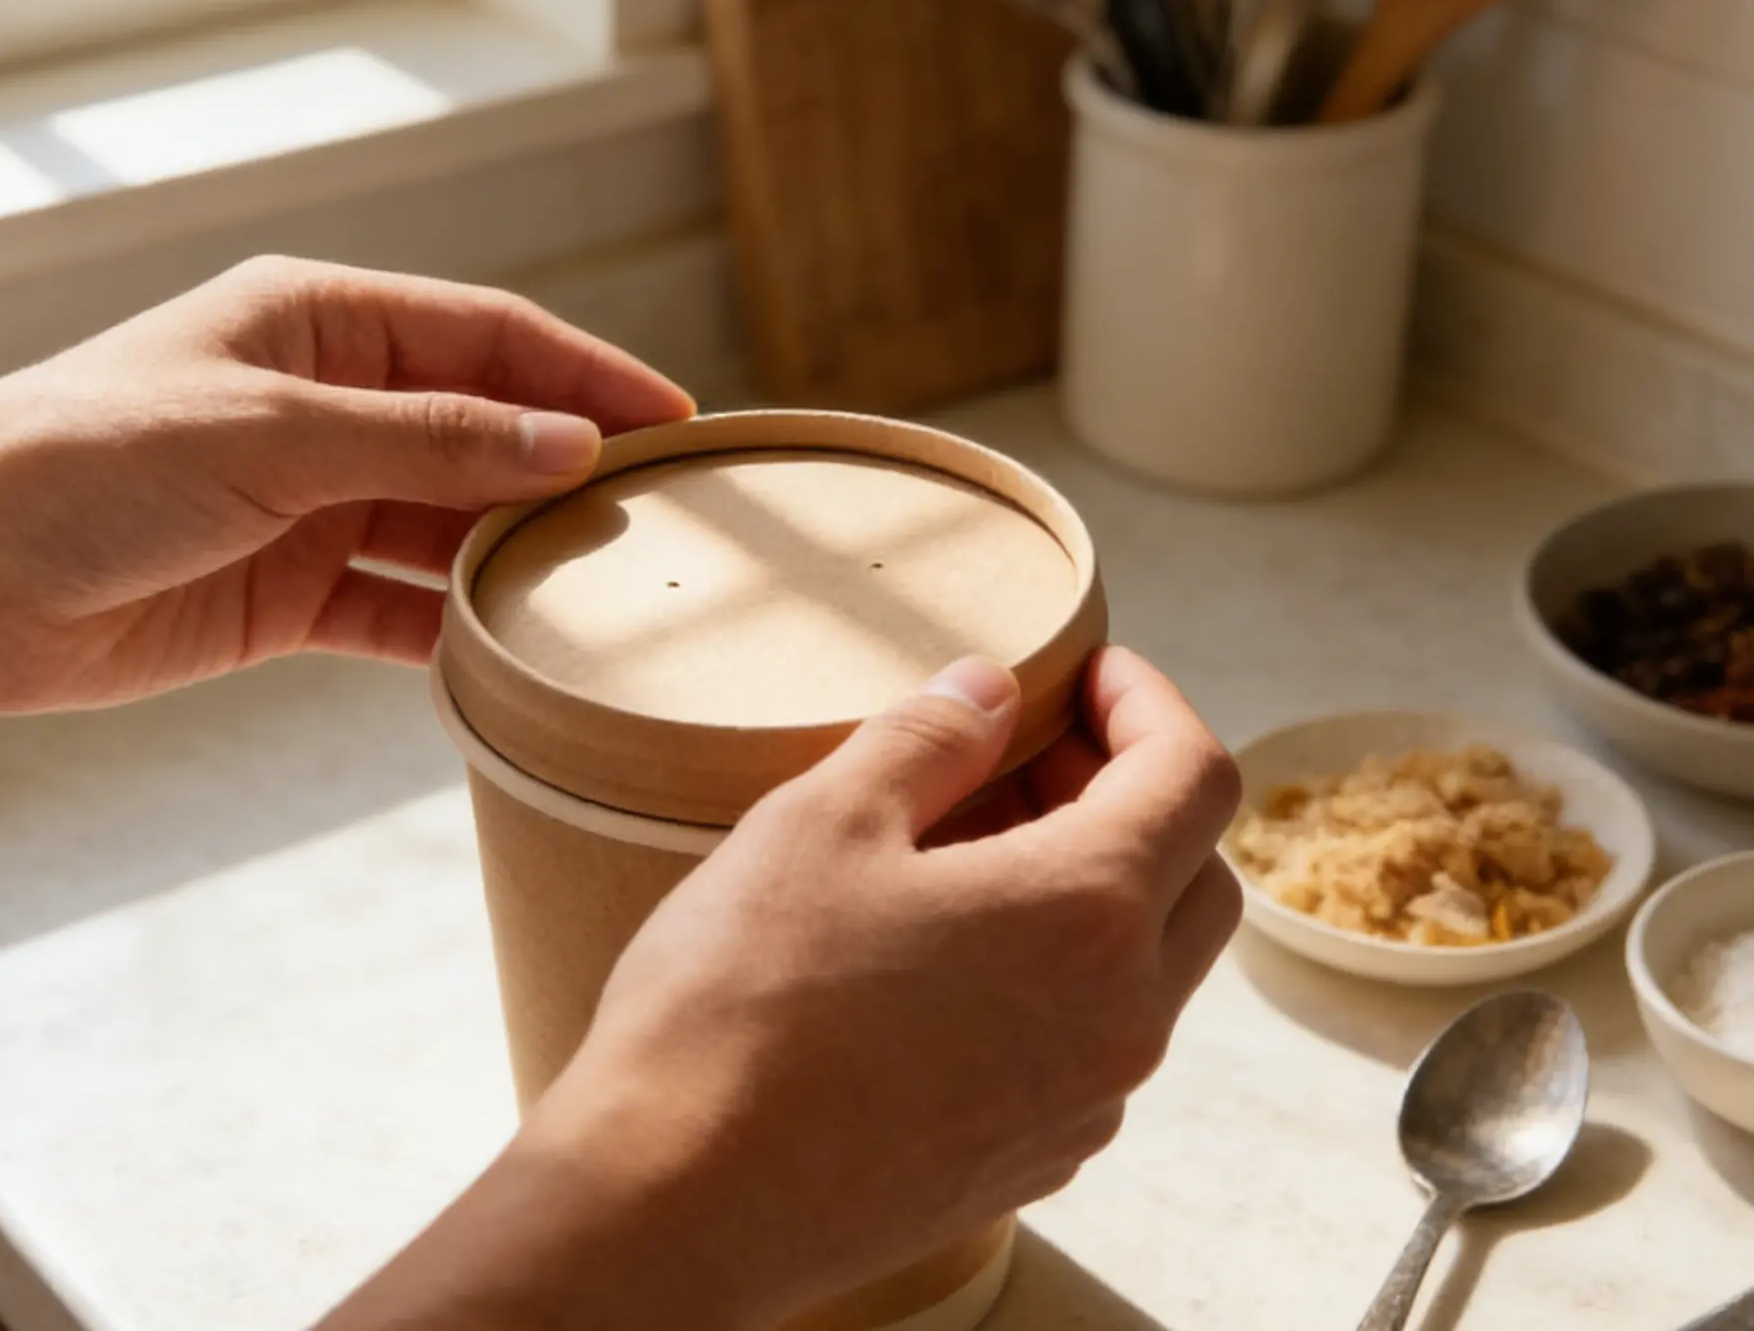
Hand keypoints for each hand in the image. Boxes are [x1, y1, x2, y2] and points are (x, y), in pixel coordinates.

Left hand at [0, 255, 694, 711]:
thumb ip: (428, 442)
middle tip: (665, 523)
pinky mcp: (285, 595)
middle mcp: (325, 406)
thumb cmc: (90, 459)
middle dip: (566, 473)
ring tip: (610, 596)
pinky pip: (397, 610)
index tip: (675, 425)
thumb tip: (569, 449)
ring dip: (516, 557)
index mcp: (320, 323)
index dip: (587, 376)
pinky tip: (512, 658)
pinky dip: (451, 633)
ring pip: (448, 526)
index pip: (489, 338)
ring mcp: (309, 504)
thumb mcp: (274, 432)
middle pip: (481, 433)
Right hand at [349, 647, 1241, 1330]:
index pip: (1194, 776)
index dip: (1151, 701)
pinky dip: (1059, 975)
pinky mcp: (1031, 1161)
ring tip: (970, 848)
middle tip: (1029, 754)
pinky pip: (1089, 1045)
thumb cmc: (741, 1003)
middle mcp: (1119, 1019)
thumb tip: (988, 691)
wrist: (679, 1202)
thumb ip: (928, 737)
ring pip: (1147, 968)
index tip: (1088, 674)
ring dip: (1096, 888)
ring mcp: (1083, 1106)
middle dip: (1134, 793)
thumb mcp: (821, 822)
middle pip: (1197, 875)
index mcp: (1087, 913)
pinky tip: (948, 955)